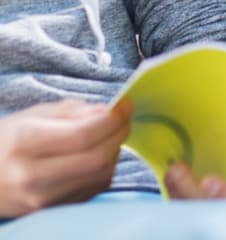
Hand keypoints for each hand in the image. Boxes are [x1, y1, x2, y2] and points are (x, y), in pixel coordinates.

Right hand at [0, 99, 130, 217]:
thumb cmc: (7, 141)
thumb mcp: (31, 116)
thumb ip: (71, 111)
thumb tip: (107, 111)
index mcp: (24, 144)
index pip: (82, 135)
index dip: (112, 120)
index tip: (125, 105)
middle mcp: (33, 176)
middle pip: (97, 159)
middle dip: (118, 134)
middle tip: (122, 119)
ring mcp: (43, 198)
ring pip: (101, 174)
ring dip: (114, 151)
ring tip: (108, 135)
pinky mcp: (54, 209)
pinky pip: (95, 187)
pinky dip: (105, 168)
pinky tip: (96, 154)